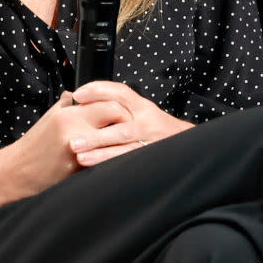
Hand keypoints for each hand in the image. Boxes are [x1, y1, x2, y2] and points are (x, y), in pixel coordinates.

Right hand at [7, 89, 136, 197]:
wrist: (17, 172)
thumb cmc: (34, 145)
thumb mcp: (49, 118)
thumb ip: (66, 105)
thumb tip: (77, 95)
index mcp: (69, 114)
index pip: (108, 103)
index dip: (121, 108)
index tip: (124, 115)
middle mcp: (75, 130)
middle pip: (117, 120)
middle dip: (128, 125)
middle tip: (133, 131)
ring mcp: (79, 153)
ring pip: (116, 143)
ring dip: (125, 144)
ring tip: (129, 145)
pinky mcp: (80, 172)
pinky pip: (105, 162)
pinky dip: (113, 160)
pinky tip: (117, 161)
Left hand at [69, 81, 193, 167]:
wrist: (189, 145)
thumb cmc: (158, 127)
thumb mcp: (141, 111)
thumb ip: (119, 106)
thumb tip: (85, 102)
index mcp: (143, 107)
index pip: (120, 93)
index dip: (98, 91)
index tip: (78, 95)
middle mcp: (147, 122)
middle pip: (120, 126)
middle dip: (95, 134)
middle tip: (73, 139)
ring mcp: (151, 142)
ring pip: (125, 147)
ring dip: (102, 154)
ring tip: (81, 157)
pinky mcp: (152, 158)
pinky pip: (132, 162)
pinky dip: (115, 166)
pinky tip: (99, 171)